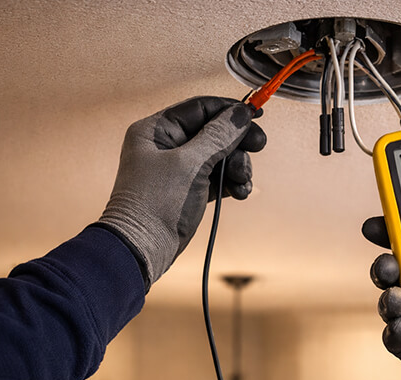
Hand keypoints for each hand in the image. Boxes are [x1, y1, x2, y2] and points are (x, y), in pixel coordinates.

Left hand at [98, 96, 265, 285]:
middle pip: (214, 132)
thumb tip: (241, 114)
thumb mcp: (190, 164)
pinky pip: (217, 176)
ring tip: (242, 181)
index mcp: (156, 130)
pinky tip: (239, 192)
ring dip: (238, 166)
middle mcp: (167, 145)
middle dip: (237, 142)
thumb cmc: (155, 203)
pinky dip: (231, 182)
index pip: (200, 108)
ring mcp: (179, 169)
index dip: (229, 110)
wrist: (142, 249)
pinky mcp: (190, 189)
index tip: (256, 114)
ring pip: (220, 155)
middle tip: (258, 145)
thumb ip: (218, 136)